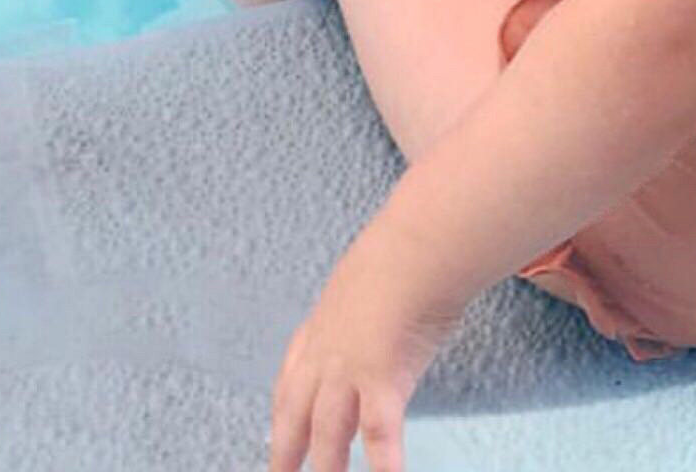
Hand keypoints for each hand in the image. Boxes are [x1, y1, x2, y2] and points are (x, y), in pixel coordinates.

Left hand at [268, 230, 464, 471]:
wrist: (417, 245)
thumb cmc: (404, 246)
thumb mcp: (371, 268)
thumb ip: (369, 293)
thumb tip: (387, 294)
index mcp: (324, 321)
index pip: (293, 371)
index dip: (283, 404)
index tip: (277, 426)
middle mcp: (328, 350)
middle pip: (296, 411)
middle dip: (286, 448)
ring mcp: (350, 369)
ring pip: (328, 433)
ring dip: (328, 468)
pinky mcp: (382, 382)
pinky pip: (378, 434)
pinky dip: (382, 465)